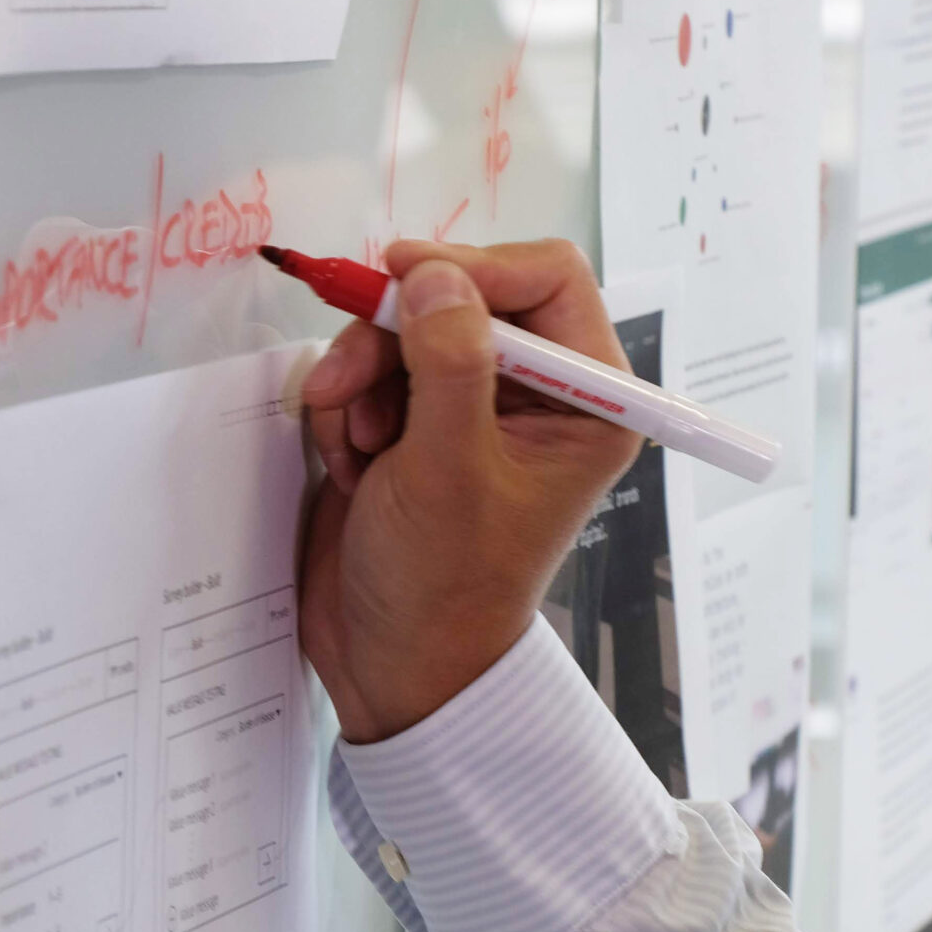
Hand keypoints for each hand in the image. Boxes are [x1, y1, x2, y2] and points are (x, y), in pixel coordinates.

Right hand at [297, 240, 641, 743]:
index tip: (403, 279)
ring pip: (404, 328)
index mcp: (585, 402)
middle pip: (461, 294)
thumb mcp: (448, 470)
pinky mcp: (414, 423)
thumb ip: (447, 363)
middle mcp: (535, 394)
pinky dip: (346, 406)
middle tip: (349, 379)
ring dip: (362, 376)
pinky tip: (349, 463)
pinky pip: (370, 369)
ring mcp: (470, 406)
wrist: (390, 663)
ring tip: (354, 444)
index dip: (474, 268)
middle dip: (395, 333)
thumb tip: (435, 274)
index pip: (546, 278)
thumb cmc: (443, 586)